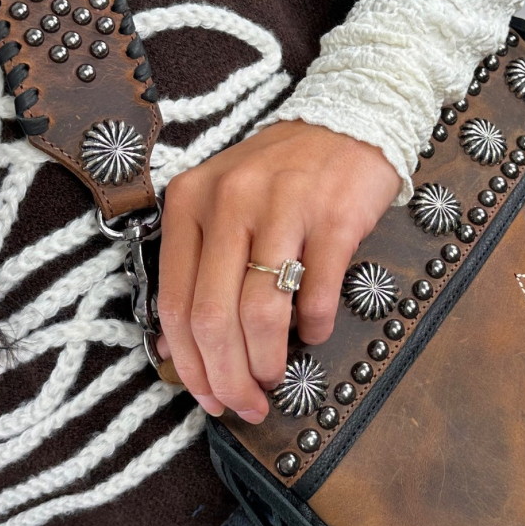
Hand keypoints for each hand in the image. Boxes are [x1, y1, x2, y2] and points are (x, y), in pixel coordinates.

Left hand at [155, 121, 401, 420]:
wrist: (350, 120)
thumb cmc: (282, 175)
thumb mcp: (223, 204)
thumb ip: (197, 266)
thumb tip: (177, 348)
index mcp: (189, 201)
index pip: (174, 303)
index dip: (189, 365)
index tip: (208, 397)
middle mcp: (229, 200)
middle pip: (213, 317)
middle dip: (228, 377)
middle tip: (246, 404)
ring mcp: (282, 206)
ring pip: (260, 313)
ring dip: (267, 362)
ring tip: (274, 379)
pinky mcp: (333, 217)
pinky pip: (316, 295)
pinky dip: (313, 329)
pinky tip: (312, 334)